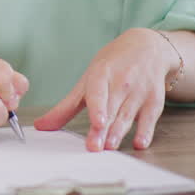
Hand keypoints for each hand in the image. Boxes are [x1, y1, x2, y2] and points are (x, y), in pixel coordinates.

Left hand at [33, 28, 174, 150]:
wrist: (146, 47)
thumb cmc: (112, 66)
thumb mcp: (88, 79)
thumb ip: (66, 106)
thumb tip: (41, 126)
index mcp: (102, 74)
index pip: (98, 92)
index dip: (97, 107)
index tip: (96, 122)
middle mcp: (122, 82)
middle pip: (111, 109)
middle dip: (103, 128)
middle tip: (94, 147)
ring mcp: (139, 91)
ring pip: (128, 115)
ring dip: (119, 131)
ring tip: (110, 146)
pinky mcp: (154, 101)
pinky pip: (150, 119)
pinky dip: (146, 131)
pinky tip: (139, 143)